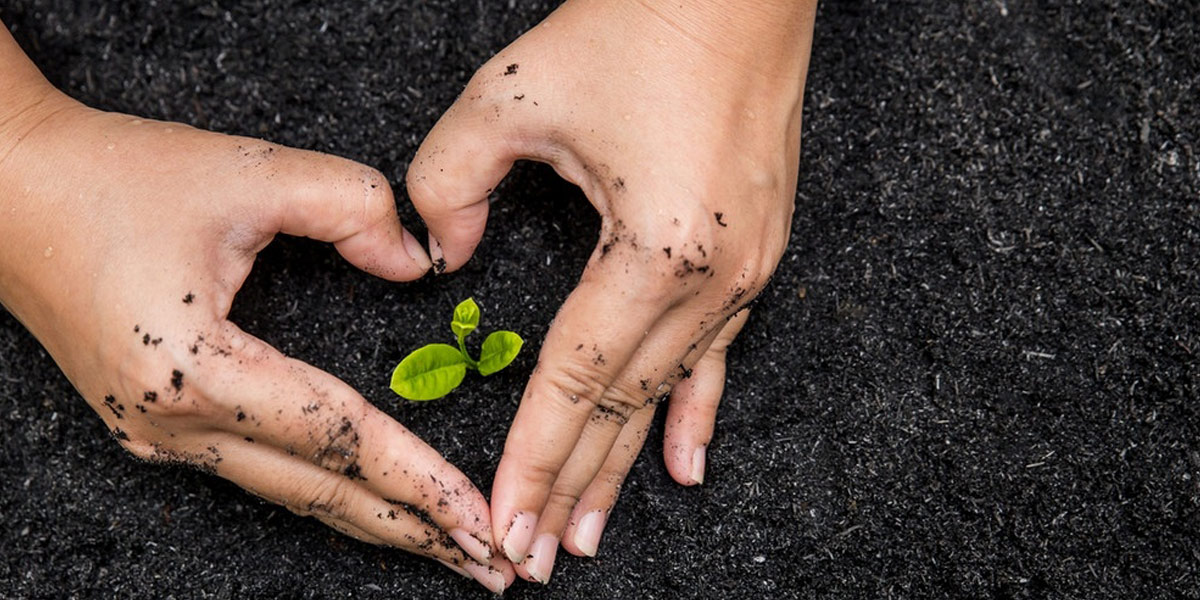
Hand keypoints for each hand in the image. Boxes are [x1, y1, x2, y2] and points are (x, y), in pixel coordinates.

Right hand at [0, 31, 511, 592]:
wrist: (2, 188)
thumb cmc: (113, 177)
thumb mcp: (246, 170)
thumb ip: (351, 206)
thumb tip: (417, 263)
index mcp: (195, 371)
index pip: (338, 440)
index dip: (418, 481)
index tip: (480, 518)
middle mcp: (173, 424)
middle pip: (320, 494)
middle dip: (414, 533)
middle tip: (494, 568)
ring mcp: (156, 435)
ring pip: (290, 493)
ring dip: (375, 520)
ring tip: (448, 547)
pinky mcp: (152, 424)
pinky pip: (258, 471)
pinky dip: (325, 490)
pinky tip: (368, 502)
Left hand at [405, 0, 816, 582]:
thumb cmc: (635, 23)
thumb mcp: (511, 95)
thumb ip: (449, 182)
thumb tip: (441, 254)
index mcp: (656, 247)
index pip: (577, 380)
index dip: (534, 456)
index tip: (505, 522)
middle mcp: (713, 274)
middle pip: (623, 405)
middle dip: (573, 486)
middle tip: (535, 558)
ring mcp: (745, 268)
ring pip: (666, 391)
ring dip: (624, 464)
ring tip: (591, 532)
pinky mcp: (757, 250)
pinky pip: (718, 352)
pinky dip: (695, 412)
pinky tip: (686, 467)